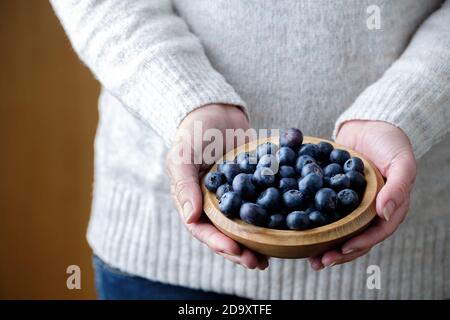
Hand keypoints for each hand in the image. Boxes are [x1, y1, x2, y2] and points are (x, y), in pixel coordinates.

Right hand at [166, 104, 268, 269]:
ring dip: (256, 242)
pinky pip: (262, 204)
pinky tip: (285, 228)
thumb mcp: (182, 156)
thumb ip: (184, 185)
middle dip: (240, 251)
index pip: (203, 229)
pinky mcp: (253, 186)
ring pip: (244, 225)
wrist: (216, 110)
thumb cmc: (193, 133)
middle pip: (226, 233)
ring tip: (271, 257)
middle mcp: (214, 203)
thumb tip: (191, 218)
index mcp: (194, 201)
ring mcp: (235, 196)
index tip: (236, 252)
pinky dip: (272, 217)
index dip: (218, 243)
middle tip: (257, 263)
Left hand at [309, 120, 415, 269]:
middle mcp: (368, 211)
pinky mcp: (334, 193)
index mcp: (388, 208)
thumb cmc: (391, 143)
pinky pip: (324, 210)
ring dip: (324, 243)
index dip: (359, 244)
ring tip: (308, 256)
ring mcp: (350, 204)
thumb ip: (397, 188)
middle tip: (319, 262)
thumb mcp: (401, 163)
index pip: (375, 233)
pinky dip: (314, 220)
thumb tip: (385, 213)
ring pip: (338, 229)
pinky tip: (299, 229)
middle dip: (337, 252)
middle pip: (354, 238)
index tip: (341, 250)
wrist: (370, 124)